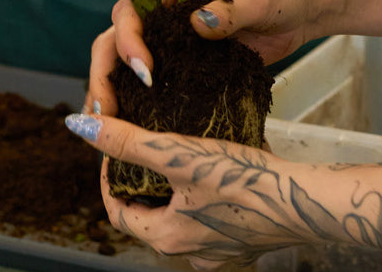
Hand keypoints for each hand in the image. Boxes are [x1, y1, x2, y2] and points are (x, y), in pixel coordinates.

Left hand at [66, 112, 313, 269]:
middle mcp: (189, 253)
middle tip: (142, 147)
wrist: (302, 199)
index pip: (118, 213)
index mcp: (166, 237)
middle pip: (148, 217)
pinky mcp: (243, 242)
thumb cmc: (242, 178)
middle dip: (140, 184)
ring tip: (176, 154)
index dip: (107, 180)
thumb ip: (128, 140)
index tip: (111, 150)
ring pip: (180, 219)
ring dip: (172, 191)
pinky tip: (216, 173)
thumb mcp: (178, 153)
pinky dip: (202, 198)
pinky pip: (210, 220)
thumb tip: (79, 127)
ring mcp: (219, 253)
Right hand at [86, 0, 322, 118]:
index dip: (130, 35)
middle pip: (118, 32)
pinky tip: (126, 127)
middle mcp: (166, 8)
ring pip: (124, 57)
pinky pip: (148, 79)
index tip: (145, 69)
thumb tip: (199, 21)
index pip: (137, 4)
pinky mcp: (183, 63)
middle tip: (107, 107)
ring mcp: (171, 37)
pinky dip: (131, 100)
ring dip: (109, 86)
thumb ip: (232, 8)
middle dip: (106, 68)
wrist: (301, 10)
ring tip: (105, 121)